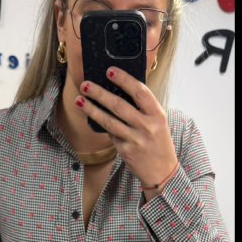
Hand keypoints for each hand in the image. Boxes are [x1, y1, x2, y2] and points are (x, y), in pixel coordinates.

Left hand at [75, 67, 177, 191]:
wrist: (162, 170)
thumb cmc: (158, 141)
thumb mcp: (157, 121)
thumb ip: (143, 108)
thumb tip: (119, 90)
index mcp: (157, 114)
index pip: (140, 92)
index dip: (125, 80)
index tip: (110, 71)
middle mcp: (147, 125)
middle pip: (120, 106)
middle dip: (101, 94)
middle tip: (86, 85)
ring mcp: (135, 139)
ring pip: (109, 121)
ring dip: (92, 110)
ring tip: (79, 100)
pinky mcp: (125, 150)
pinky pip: (110, 134)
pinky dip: (100, 124)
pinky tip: (90, 115)